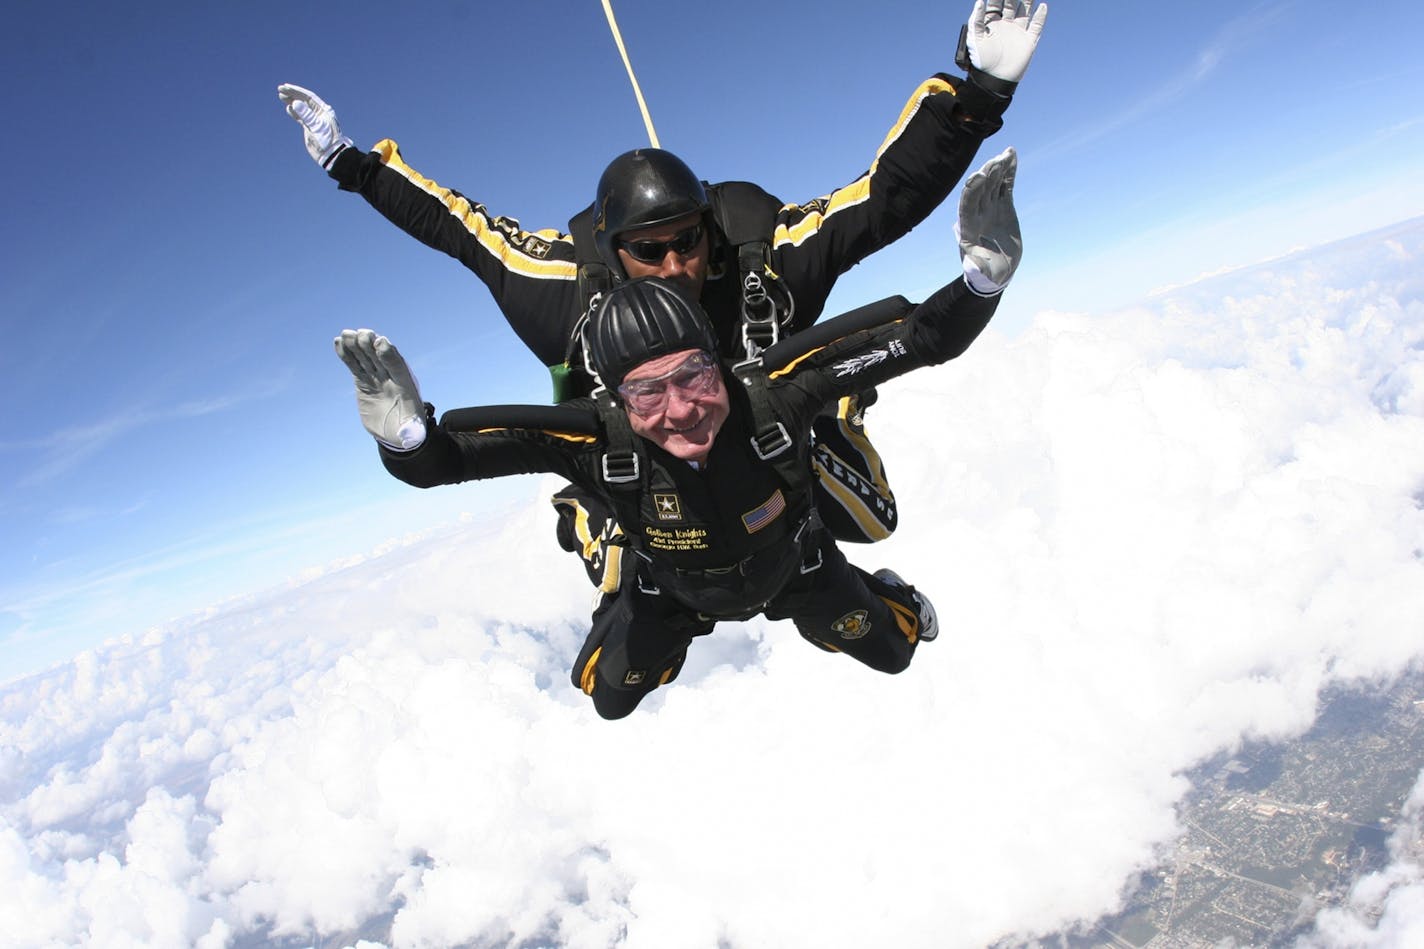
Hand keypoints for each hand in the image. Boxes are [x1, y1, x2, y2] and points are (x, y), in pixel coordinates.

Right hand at [277, 83, 352, 168]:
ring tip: (281, 96)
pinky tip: (288, 108)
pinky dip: (294, 112)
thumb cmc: (327, 140)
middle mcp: (319, 113)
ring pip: (301, 107)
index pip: (308, 97)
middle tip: (280, 89)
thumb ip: (306, 115)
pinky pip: (301, 117)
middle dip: (292, 94)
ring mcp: (314, 120)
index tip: (286, 87)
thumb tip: (295, 103)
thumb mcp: (316, 127)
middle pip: (304, 100)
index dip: (297, 91)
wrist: (332, 155)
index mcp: (323, 110)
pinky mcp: (310, 127)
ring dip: (292, 101)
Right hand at [334, 329, 427, 449]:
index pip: (398, 367)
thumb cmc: (408, 431)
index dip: (390, 355)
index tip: (381, 342)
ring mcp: (376, 378)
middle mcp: (391, 378)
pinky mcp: (363, 381)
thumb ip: (412, 432)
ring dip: (357, 345)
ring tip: (347, 334)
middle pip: (381, 357)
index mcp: (406, 387)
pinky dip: (347, 354)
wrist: (395, 431)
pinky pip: (355, 365)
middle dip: (372, 345)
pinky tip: (338, 342)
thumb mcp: (413, 432)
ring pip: (366, 357)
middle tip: (362, 334)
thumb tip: (411, 437)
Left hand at [957, 147, 1020, 294]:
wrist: (995, 271)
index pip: (967, 205)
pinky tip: (1012, 156)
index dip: (972, 190)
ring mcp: (990, 208)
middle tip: (996, 160)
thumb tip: (973, 266)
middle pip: (980, 189)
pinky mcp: (1003, 206)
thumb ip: (976, 268)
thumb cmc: (984, 273)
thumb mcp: (980, 272)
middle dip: (987, 174)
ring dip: (998, 168)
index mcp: (968, 227)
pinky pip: (1005, 185)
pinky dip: (1008, 172)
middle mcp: (977, 213)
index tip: (979, 176)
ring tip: (1007, 153)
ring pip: (992, 183)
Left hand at [966, 1, 1047, 82]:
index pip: (996, 4)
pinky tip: (1042, 6)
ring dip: (1028, 1)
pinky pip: (1036, 26)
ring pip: (1025, 11)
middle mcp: (1006, 25)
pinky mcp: (1028, 41)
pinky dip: (1040, 16)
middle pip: (1012, 4)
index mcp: (992, 24)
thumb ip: (976, 20)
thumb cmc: (981, 61)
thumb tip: (980, 1)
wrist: (994, 80)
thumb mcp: (975, 39)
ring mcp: (1018, 32)